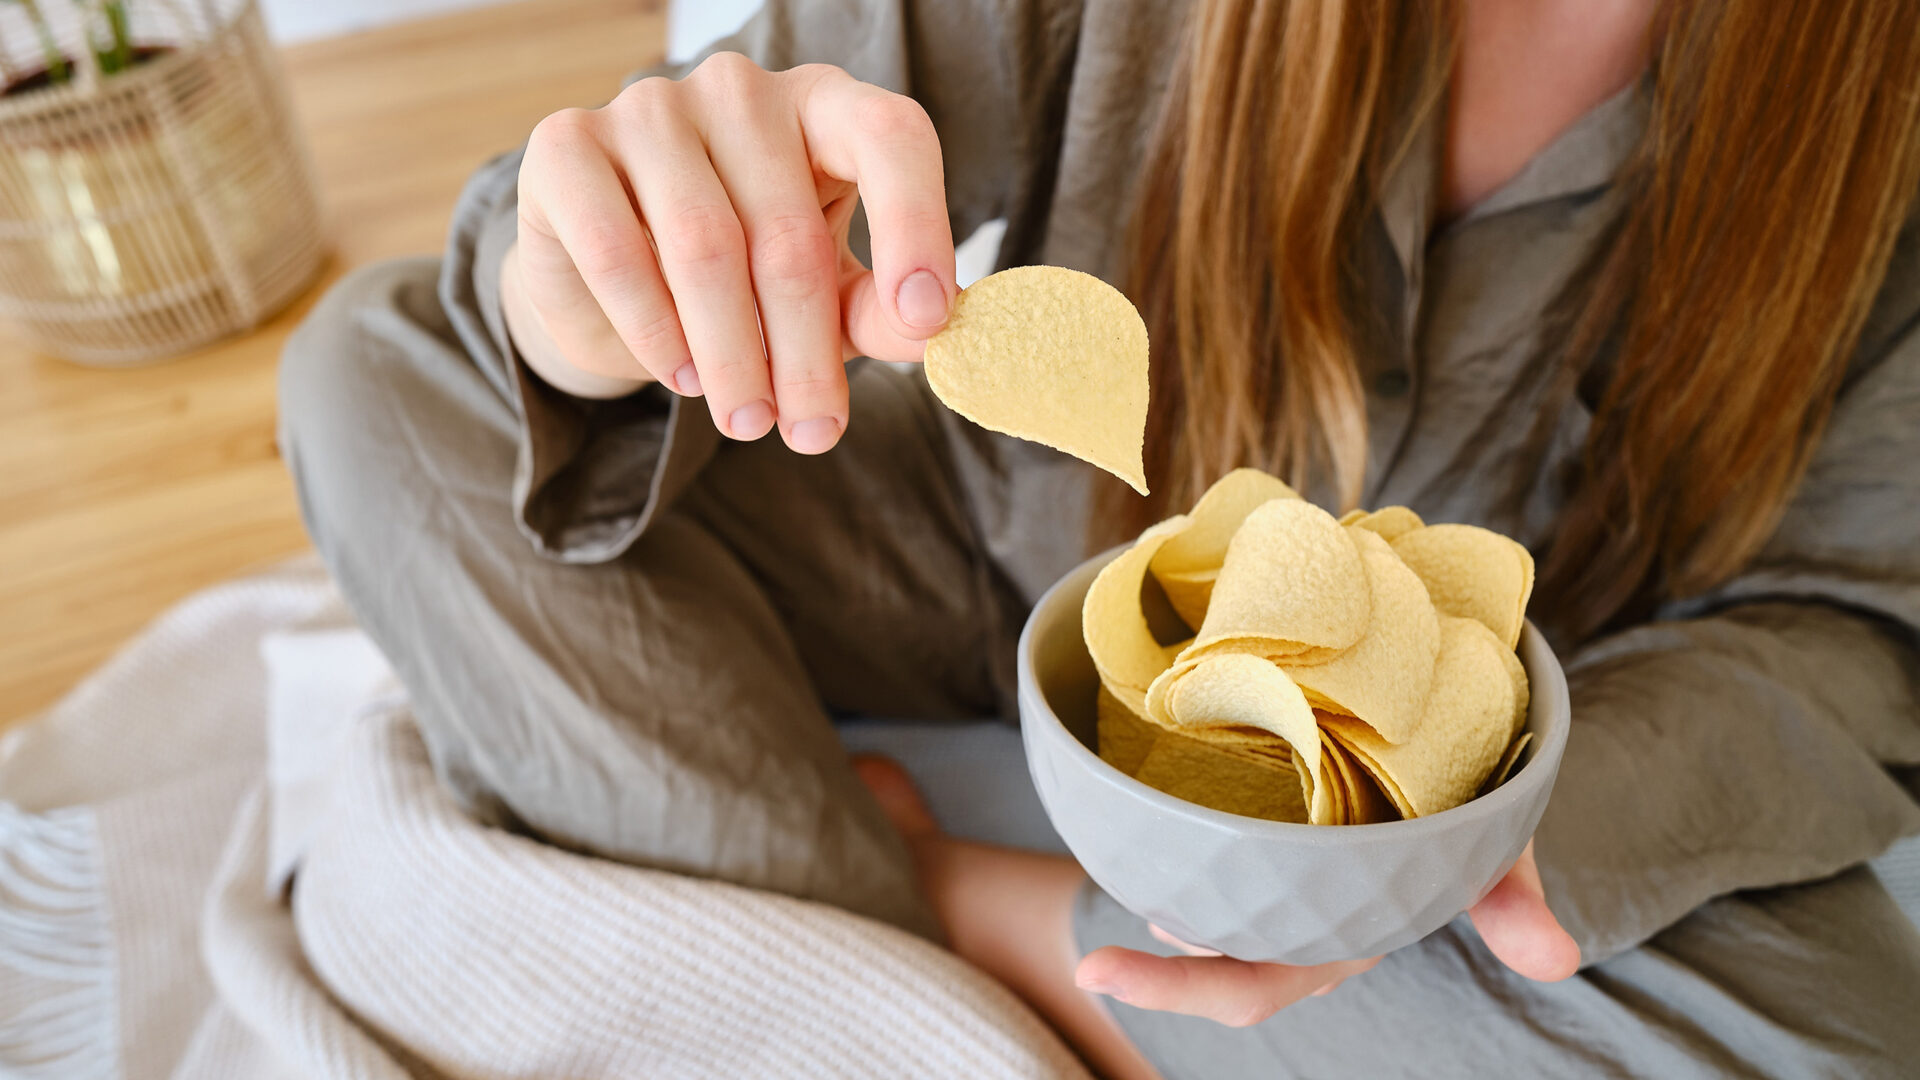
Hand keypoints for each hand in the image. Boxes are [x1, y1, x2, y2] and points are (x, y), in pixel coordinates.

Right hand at [503, 53, 956, 452]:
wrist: (614, 280)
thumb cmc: (748, 282)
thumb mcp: (831, 299)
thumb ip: (879, 309)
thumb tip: (927, 333)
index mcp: (825, 107)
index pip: (890, 136)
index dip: (917, 226)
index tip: (929, 318)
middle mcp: (741, 89)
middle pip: (787, 229)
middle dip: (805, 351)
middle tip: (812, 433)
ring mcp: (651, 107)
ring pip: (705, 247)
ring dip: (732, 355)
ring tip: (748, 420)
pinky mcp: (568, 145)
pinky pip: (617, 253)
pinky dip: (655, 331)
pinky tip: (681, 377)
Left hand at [1073, 842, 1581, 1026]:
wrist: (1469, 747)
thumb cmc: (1474, 808)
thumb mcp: (1495, 847)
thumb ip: (1511, 899)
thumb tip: (1556, 959)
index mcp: (1340, 937)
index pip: (1255, 984)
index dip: (1179, 989)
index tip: (1095, 971)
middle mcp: (1298, 917)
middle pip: (1213, 956)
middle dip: (1152, 971)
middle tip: (1087, 960)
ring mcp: (1277, 878)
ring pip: (1204, 902)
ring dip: (1165, 894)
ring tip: (1126, 867)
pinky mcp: (1260, 826)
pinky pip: (1207, 842)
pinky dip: (1176, 835)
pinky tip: (1143, 809)